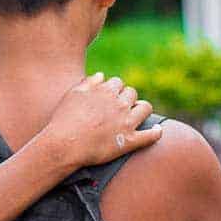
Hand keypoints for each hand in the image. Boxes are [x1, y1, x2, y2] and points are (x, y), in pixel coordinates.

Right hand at [40, 72, 162, 167]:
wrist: (65, 144)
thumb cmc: (64, 120)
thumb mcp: (73, 94)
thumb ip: (88, 82)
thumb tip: (101, 76)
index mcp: (106, 92)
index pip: (117, 83)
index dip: (113, 89)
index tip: (109, 97)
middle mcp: (119, 104)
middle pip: (132, 93)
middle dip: (127, 98)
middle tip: (120, 108)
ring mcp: (126, 123)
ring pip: (145, 108)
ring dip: (142, 109)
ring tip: (138, 114)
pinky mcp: (129, 141)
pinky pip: (150, 136)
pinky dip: (156, 133)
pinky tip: (157, 131)